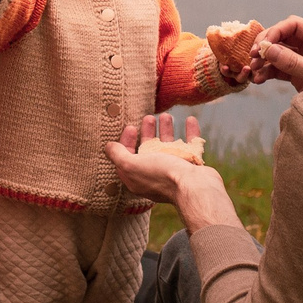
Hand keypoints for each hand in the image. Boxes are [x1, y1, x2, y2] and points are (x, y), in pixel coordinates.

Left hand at [106, 114, 241, 234]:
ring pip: (169, 146)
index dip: (126, 142)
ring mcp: (175, 170)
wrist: (194, 186)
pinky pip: (191, 145)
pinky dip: (190, 131)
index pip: (128, 158)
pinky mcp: (192, 165)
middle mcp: (156, 174)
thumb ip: (118, 155)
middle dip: (147, 133)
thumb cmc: (161, 175)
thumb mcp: (132, 165)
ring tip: (166, 116)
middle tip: (148, 118)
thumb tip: (108, 147)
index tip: (131, 127)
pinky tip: (190, 119)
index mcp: (138, 177)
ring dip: (166, 130)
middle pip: (148, 150)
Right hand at [249, 16, 302, 92]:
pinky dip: (267, 72)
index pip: (294, 25)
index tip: (262, 45)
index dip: (276, 31)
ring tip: (253, 70)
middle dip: (266, 45)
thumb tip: (269, 50)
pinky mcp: (298, 74)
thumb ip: (294, 63)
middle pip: (283, 36)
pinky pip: (279, 69)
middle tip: (252, 56)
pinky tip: (258, 80)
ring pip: (278, 53)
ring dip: (263, 60)